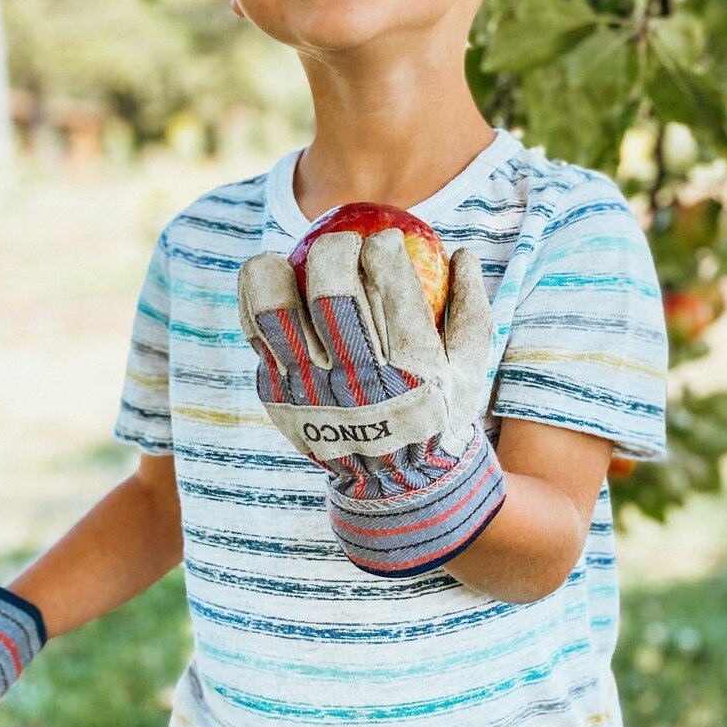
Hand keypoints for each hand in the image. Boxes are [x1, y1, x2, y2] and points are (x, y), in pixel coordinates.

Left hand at [238, 227, 505, 577]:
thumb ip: (470, 309)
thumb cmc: (439, 412)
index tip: (388, 240)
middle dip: (339, 250)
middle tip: (347, 243)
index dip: (385, 249)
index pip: (390, 286)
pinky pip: (255, 334)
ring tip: (290, 259)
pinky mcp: (276, 396)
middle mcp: (356, 381)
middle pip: (331, 291)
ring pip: (274, 310)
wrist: (396, 486)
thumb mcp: (471, 369)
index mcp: (412, 371)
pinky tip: (272, 280)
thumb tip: (462, 252)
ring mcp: (308, 390)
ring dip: (278, 270)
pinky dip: (256, 300)